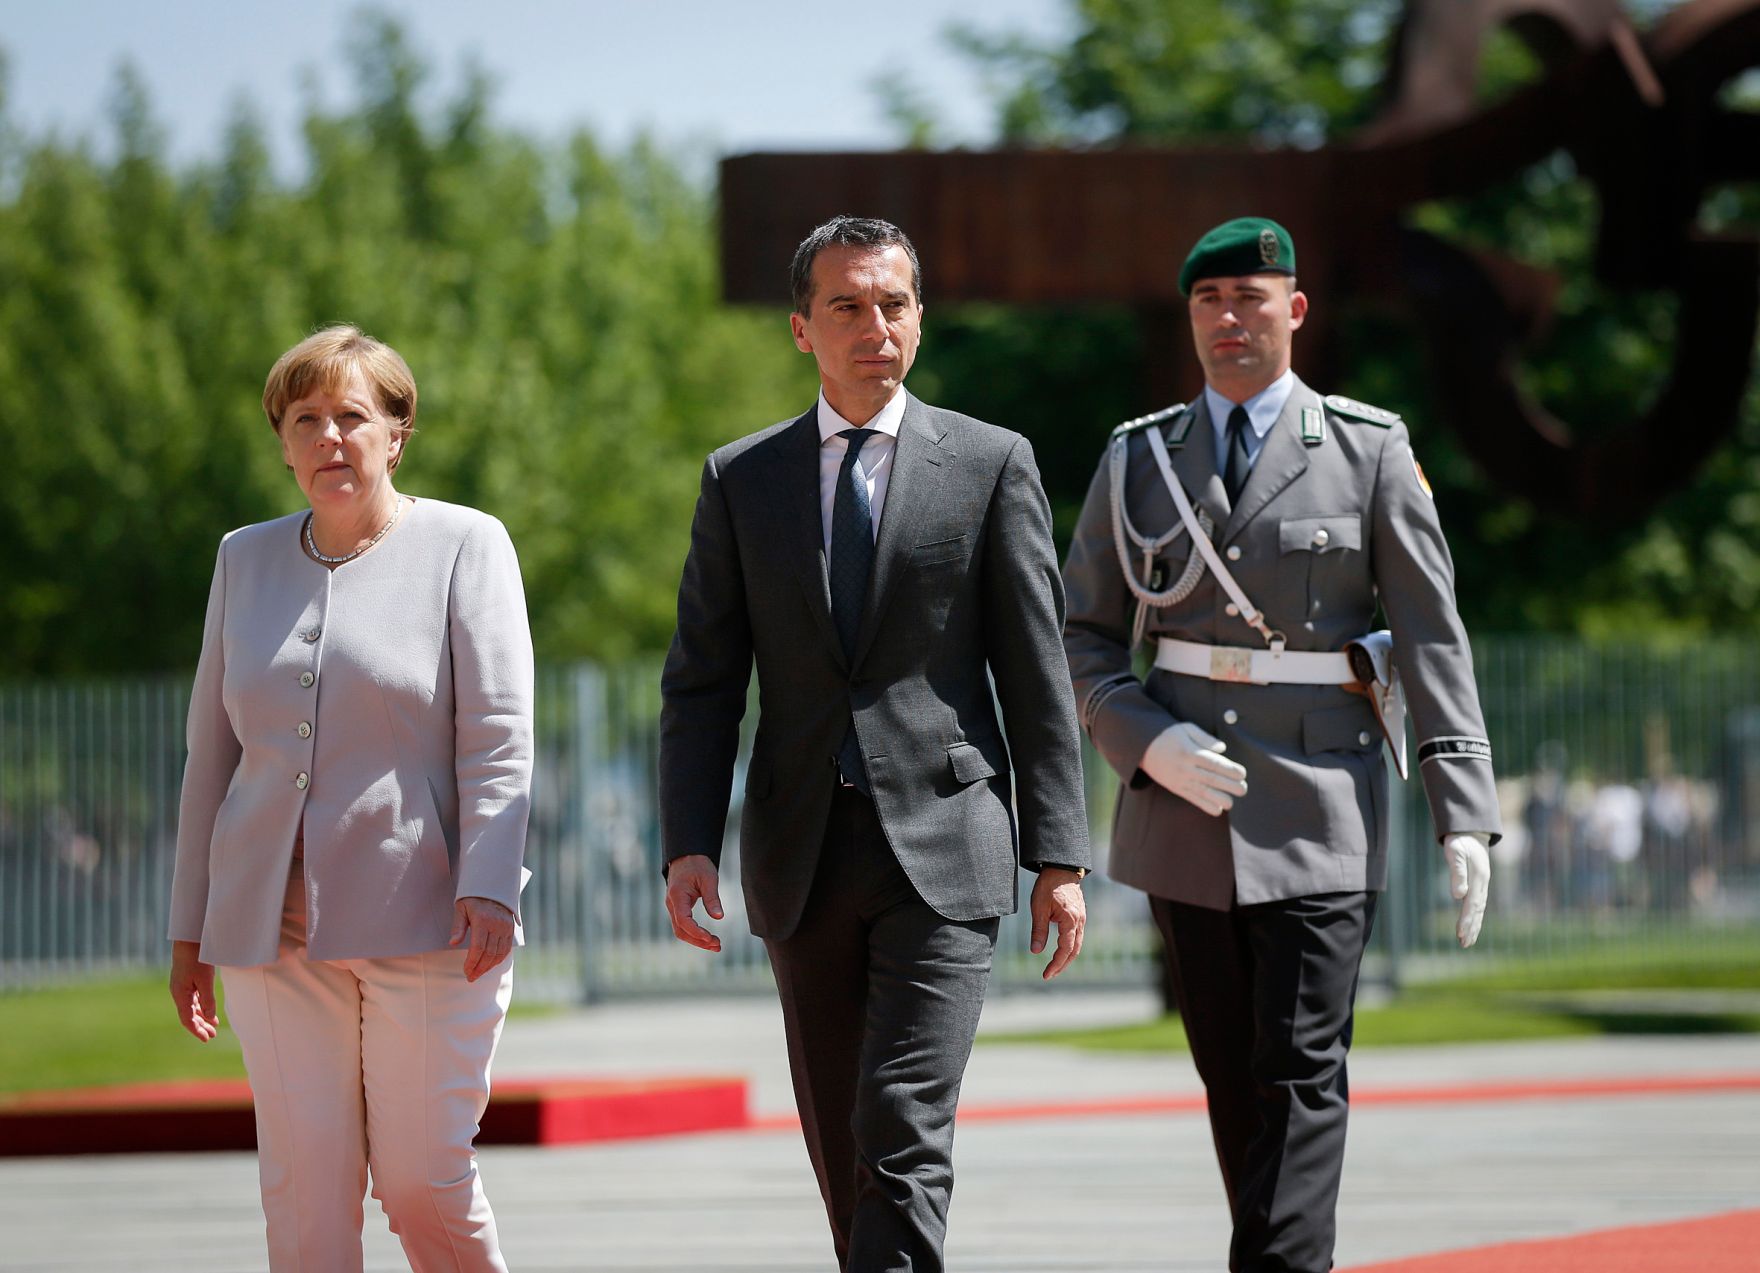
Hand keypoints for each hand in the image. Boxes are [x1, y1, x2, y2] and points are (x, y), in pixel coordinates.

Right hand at [169, 940, 218, 1041]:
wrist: (189, 939)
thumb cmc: (197, 958)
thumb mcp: (205, 980)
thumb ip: (208, 999)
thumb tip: (210, 1017)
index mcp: (180, 994)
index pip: (187, 1019)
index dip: (196, 1030)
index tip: (206, 1039)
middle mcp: (179, 993)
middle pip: (189, 1015)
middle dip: (200, 1026)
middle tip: (212, 1036)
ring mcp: (182, 987)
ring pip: (192, 1008)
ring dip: (202, 1018)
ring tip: (212, 1027)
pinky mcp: (187, 981)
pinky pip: (194, 999)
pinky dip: (202, 1007)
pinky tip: (210, 1012)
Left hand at [450, 896, 515, 981]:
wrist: (493, 886)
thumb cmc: (473, 897)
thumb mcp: (461, 908)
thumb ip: (458, 926)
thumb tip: (452, 943)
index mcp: (483, 920)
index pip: (478, 948)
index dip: (472, 962)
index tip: (466, 971)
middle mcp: (497, 924)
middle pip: (489, 953)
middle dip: (479, 968)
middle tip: (471, 977)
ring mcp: (506, 927)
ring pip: (499, 953)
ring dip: (489, 967)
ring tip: (479, 973)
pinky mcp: (511, 929)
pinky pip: (506, 949)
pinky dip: (499, 959)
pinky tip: (490, 965)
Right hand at [664, 854, 723, 952]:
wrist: (686, 855)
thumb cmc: (698, 864)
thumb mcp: (709, 878)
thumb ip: (712, 898)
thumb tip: (719, 917)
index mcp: (677, 895)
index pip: (683, 920)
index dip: (696, 932)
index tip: (710, 938)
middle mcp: (672, 904)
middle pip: (681, 930)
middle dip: (698, 941)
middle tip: (718, 946)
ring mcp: (673, 907)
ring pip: (681, 931)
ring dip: (697, 940)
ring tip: (716, 945)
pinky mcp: (678, 908)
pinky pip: (684, 926)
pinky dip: (695, 934)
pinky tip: (709, 938)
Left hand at [1029, 868, 1085, 979]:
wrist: (1061, 868)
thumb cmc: (1048, 886)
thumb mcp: (1038, 908)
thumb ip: (1039, 930)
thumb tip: (1036, 952)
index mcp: (1070, 920)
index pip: (1065, 950)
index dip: (1056, 965)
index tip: (1045, 975)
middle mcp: (1079, 922)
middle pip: (1074, 951)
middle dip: (1062, 965)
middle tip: (1049, 975)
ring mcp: (1081, 919)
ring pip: (1077, 945)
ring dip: (1066, 958)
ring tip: (1054, 967)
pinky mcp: (1079, 916)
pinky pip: (1077, 937)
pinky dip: (1070, 948)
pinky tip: (1060, 951)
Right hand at [1140, 721, 1248, 815]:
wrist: (1143, 748)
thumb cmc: (1169, 736)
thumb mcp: (1185, 728)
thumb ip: (1204, 738)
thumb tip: (1222, 748)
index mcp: (1189, 752)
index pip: (1213, 762)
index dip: (1229, 769)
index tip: (1242, 773)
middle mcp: (1185, 768)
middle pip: (1210, 778)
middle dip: (1228, 786)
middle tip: (1243, 789)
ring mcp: (1180, 780)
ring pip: (1202, 792)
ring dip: (1218, 799)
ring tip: (1232, 802)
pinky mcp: (1176, 788)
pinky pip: (1192, 799)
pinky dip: (1205, 806)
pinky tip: (1218, 810)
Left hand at [1443, 832, 1491, 947]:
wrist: (1471, 830)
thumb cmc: (1461, 841)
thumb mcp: (1456, 853)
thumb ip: (1457, 873)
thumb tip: (1458, 896)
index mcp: (1478, 878)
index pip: (1471, 904)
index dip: (1466, 920)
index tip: (1460, 934)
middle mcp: (1482, 884)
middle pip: (1477, 911)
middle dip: (1471, 928)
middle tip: (1464, 944)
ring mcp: (1482, 884)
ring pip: (1478, 909)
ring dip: (1473, 925)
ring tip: (1467, 941)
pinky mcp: (1479, 883)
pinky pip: (1477, 904)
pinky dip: (1474, 916)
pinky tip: (1471, 925)